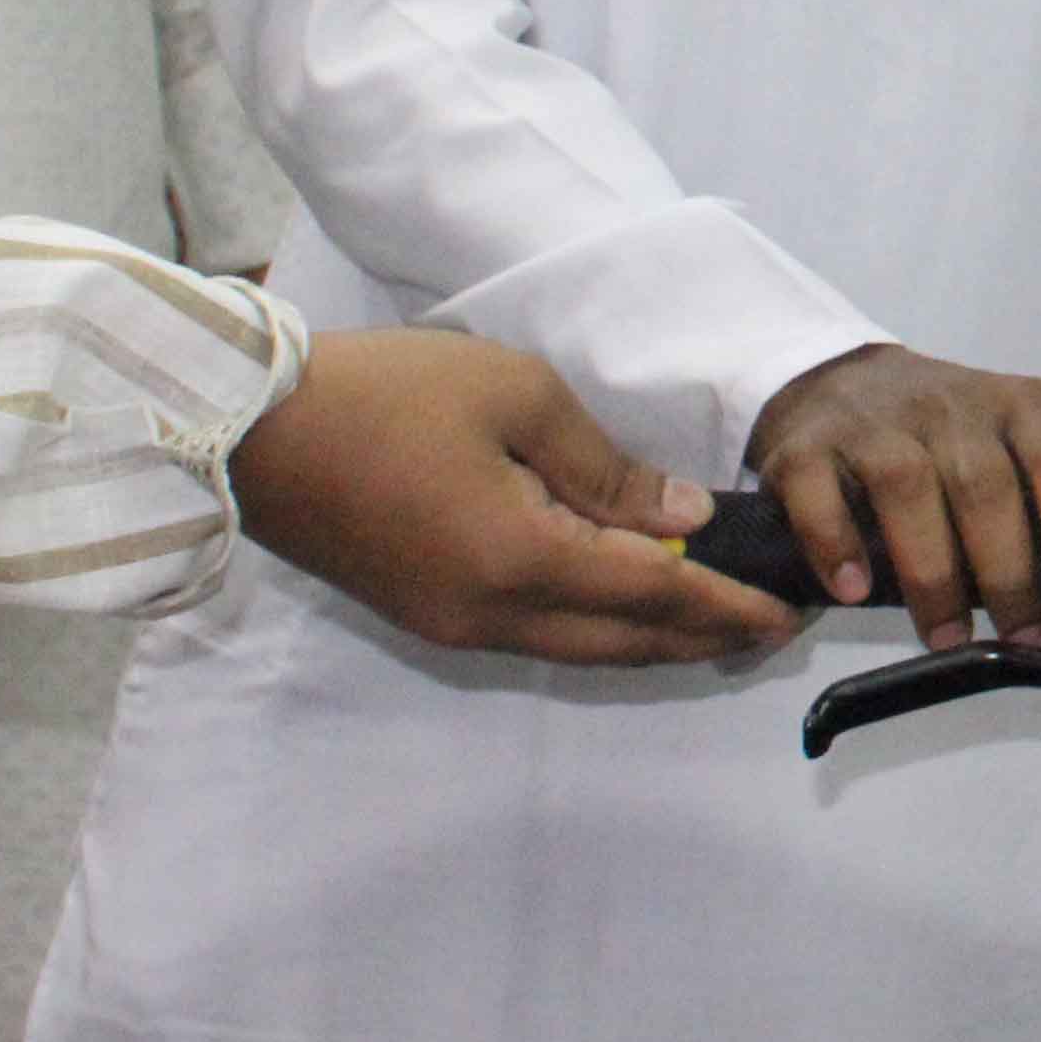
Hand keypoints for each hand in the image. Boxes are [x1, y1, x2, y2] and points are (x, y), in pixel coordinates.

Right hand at [230, 329, 799, 665]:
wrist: (252, 426)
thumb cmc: (387, 393)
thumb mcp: (519, 398)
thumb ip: (608, 468)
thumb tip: (683, 518)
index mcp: (519, 559)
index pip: (654, 596)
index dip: (727, 606)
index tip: (788, 610)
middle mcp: (487, 612)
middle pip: (621, 642)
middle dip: (704, 638)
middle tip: (773, 624)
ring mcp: (450, 621)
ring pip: (577, 648)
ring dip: (652, 640)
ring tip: (720, 620)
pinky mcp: (424, 611)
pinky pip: (534, 637)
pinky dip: (597, 627)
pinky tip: (632, 603)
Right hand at [745, 343, 1040, 652]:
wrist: (839, 382)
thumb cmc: (941, 438)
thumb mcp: (1004, 449)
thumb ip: (1035, 505)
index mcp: (1016, 405)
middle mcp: (949, 404)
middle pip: (983, 484)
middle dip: (1006, 572)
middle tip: (1017, 635)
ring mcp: (873, 421)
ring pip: (908, 487)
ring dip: (931, 572)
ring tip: (946, 635)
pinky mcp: (804, 446)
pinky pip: (818, 494)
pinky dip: (837, 545)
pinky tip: (854, 592)